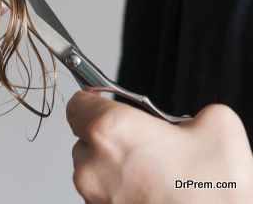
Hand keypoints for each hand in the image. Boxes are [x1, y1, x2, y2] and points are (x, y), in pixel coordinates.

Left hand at [66, 91, 252, 203]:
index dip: (94, 102)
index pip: (78, 104)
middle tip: (147, 144)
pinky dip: (121, 190)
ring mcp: (94, 197)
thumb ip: (191, 111)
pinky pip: (103, 194)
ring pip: (93, 169)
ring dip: (115, 167)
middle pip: (85, 138)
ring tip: (155, 174)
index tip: (107, 104)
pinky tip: (152, 193)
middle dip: (112, 138)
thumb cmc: (214, 194)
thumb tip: (190, 119)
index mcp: (111, 131)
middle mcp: (93, 165)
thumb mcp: (217, 126)